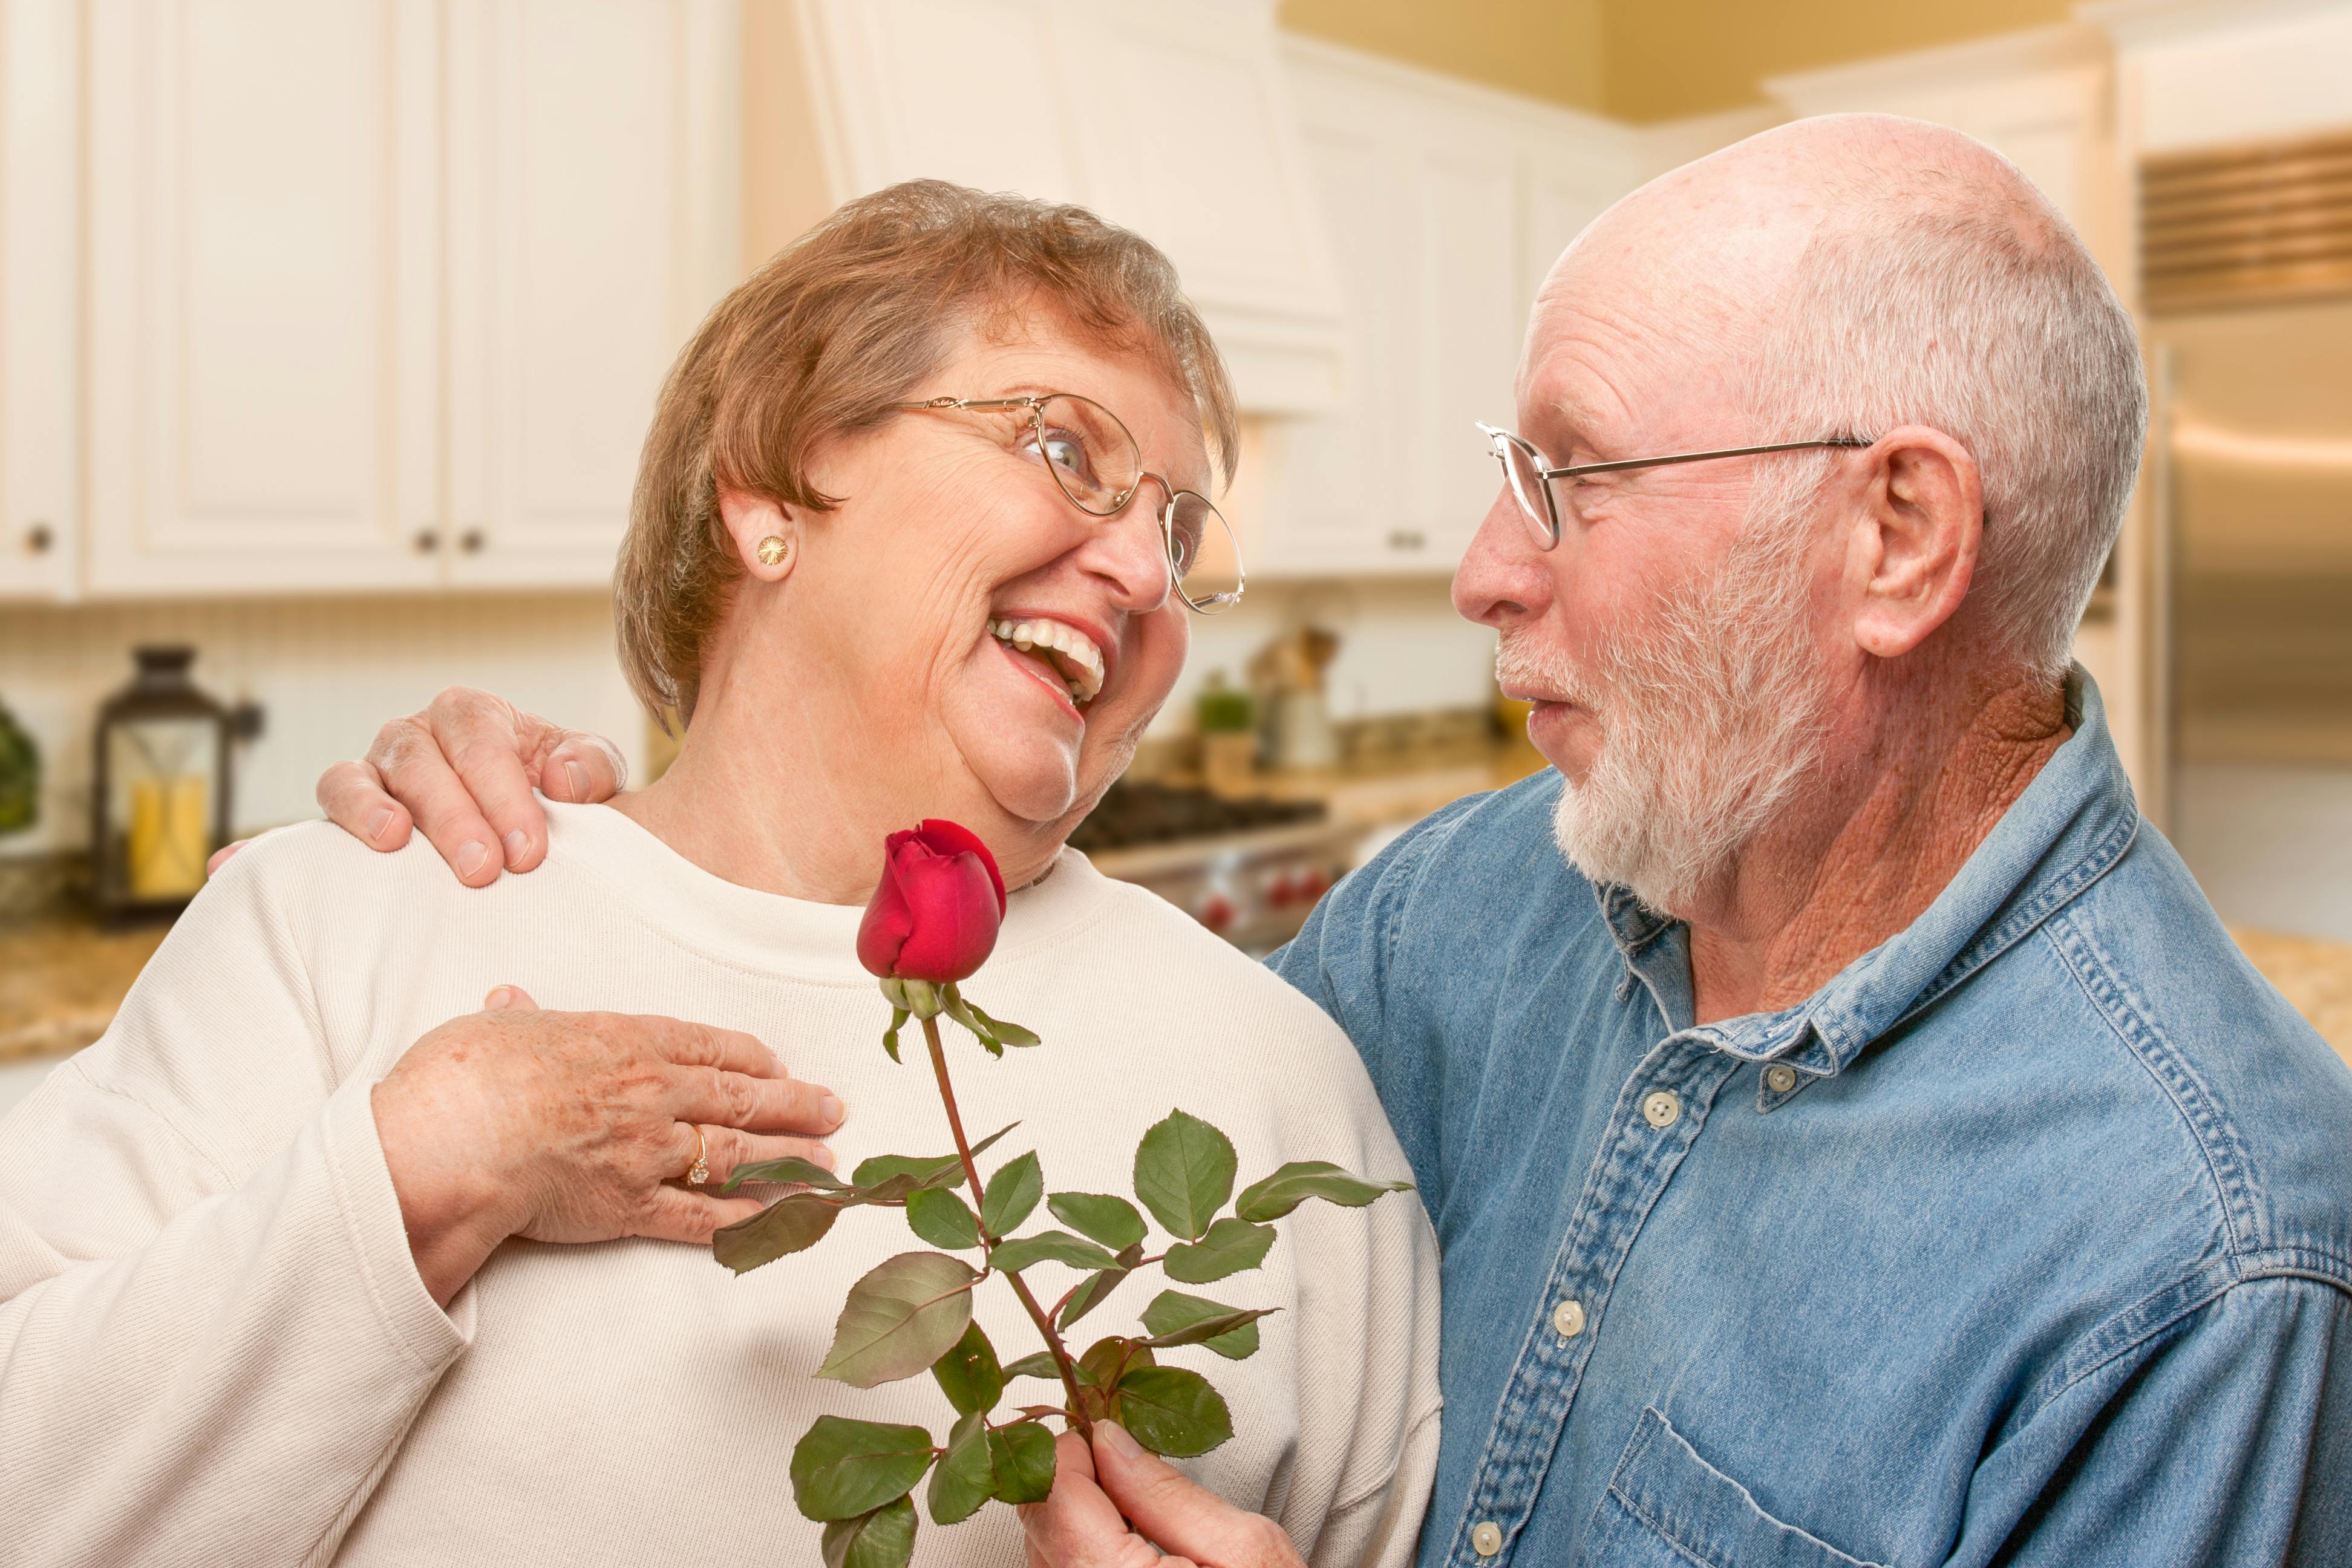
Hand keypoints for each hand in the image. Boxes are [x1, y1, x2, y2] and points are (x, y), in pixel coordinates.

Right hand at [213, 687, 627, 884]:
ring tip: (391, 845)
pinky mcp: (340, 829)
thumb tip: (564, 778)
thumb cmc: (559, 799)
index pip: (479, 740)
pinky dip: (259, 849)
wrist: (529, 832)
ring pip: (350, 783)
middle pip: (418, 763)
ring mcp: (368, 781)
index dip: (504, 791)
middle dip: (451, 814)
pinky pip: (290, 835)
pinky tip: (231, 868)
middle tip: (482, 870)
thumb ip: (590, 767)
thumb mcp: (589, 778)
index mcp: (471, 717)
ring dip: (365, 813)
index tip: (529, 851)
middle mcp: (411, 741)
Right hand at [372, 985, 844, 1306]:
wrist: (455, 1140)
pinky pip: (704, 1216)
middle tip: (835, 1110)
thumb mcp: (494, 1030)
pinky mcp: (633, 1207)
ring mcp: (650, 1150)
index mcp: (624, 1042)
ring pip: (739, 1153)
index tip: (777, 1064)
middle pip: (741, 1097)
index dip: (749, 1057)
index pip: (706, 1047)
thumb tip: (509, 1001)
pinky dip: (747, 1219)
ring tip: (830, 1165)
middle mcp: (653, 1092)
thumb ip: (515, 1020)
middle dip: (795, 1104)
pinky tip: (780, 1219)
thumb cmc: (466, 1079)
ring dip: (791, 1160)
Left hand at [1022, 1423, 1304, 1567]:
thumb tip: (1111, 1442)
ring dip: (1069, 1520)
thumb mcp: (1245, 1550)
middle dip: (1067, 1482)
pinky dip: (1078, 1557)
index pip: (1055, 1502)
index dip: (1070, 1453)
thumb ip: (1167, 1494)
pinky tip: (1121, 1548)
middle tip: (1112, 1457)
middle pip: (1038, 1530)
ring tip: (1124, 1505)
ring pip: (1042, 1559)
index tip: (1097, 1432)